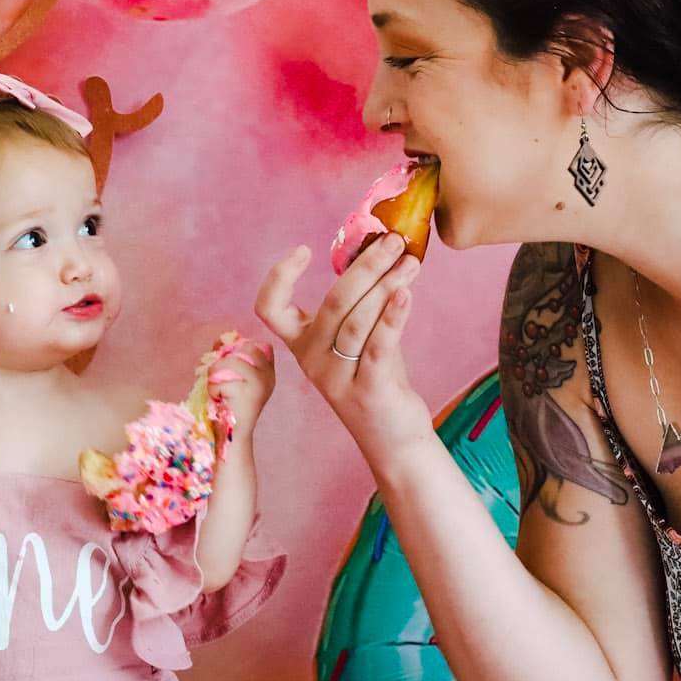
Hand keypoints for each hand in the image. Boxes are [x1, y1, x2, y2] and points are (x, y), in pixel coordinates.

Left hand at [206, 336, 275, 439]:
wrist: (232, 435)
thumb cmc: (229, 406)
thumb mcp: (232, 379)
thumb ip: (228, 360)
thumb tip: (220, 339)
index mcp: (267, 373)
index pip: (260, 346)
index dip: (241, 344)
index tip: (226, 354)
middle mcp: (268, 377)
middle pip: (248, 347)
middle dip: (227, 356)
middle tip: (217, 372)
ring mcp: (260, 384)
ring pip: (232, 362)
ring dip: (215, 372)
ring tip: (215, 387)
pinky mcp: (248, 394)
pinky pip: (221, 381)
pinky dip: (213, 389)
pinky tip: (218, 400)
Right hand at [255, 234, 430, 456]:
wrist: (392, 439)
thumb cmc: (376, 379)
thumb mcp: (359, 338)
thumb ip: (360, 303)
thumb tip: (376, 250)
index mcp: (303, 344)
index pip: (270, 310)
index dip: (278, 278)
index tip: (302, 250)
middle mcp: (312, 361)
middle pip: (332, 304)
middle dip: (364, 267)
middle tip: (391, 241)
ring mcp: (337, 378)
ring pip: (356, 322)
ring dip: (386, 285)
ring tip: (410, 261)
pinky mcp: (367, 391)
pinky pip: (378, 346)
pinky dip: (392, 317)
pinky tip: (406, 293)